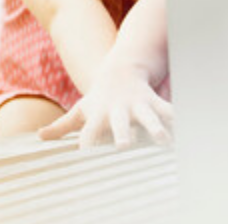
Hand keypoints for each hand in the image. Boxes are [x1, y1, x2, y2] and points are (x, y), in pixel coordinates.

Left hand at [38, 65, 172, 148]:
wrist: (121, 70)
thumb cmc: (98, 98)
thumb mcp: (80, 110)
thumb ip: (62, 126)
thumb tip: (40, 137)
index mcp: (98, 116)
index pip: (89, 133)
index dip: (87, 145)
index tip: (86, 159)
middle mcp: (118, 111)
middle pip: (119, 124)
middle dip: (123, 134)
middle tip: (124, 146)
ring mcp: (137, 106)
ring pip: (148, 116)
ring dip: (156, 128)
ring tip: (164, 140)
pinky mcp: (154, 102)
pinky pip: (167, 110)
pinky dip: (177, 119)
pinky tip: (187, 129)